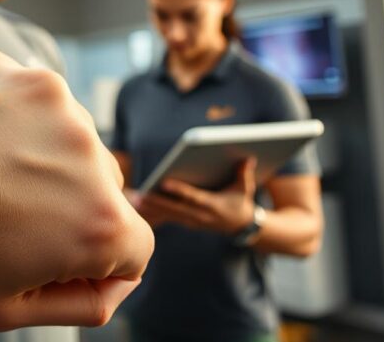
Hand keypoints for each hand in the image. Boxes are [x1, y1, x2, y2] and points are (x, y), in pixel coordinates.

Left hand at [0, 37, 153, 330]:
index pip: (133, 246)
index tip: (44, 252)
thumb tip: (115, 282)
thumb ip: (82, 303)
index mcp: (99, 217)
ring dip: (28, 147)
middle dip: (61, 199)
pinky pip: (5, 88)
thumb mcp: (7, 309)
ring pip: (54, 127)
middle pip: (98, 181)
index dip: (91, 260)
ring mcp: (39, 91)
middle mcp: (85, 144)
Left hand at [137, 158, 257, 234]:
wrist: (241, 226)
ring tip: (135, 200)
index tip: (163, 182)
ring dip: (152, 208)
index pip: (193, 197)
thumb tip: (247, 158)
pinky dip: (155, 213)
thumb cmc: (241, 202)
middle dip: (157, 202)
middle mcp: (201, 216)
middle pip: (175, 208)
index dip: (179, 190)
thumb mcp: (246, 189)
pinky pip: (169, 218)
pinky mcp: (187, 222)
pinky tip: (141, 207)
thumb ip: (244, 174)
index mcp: (213, 206)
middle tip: (140, 195)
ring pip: (169, 214)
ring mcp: (193, 221)